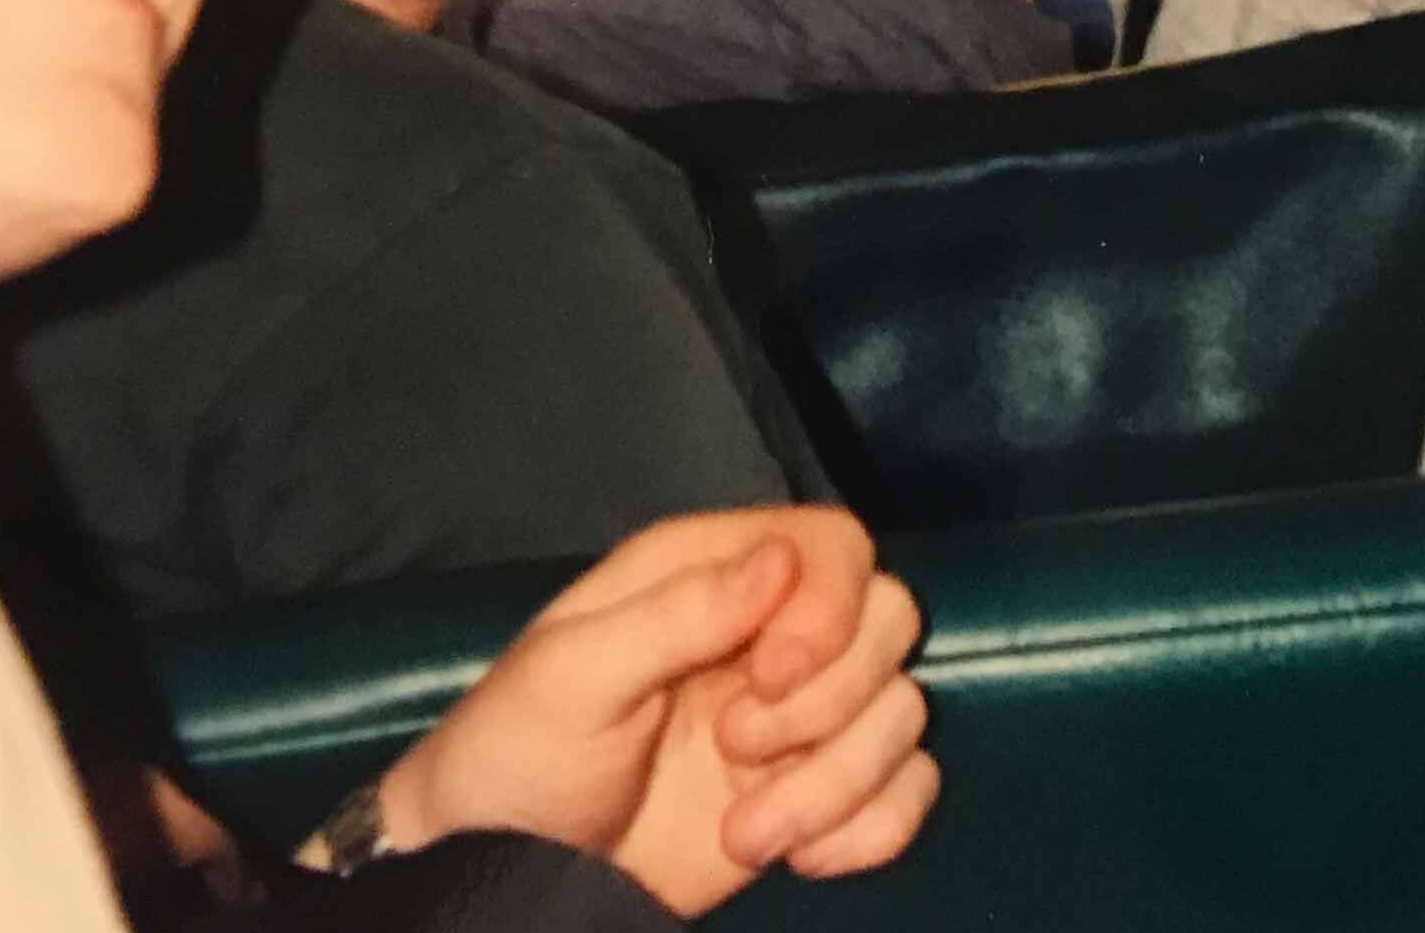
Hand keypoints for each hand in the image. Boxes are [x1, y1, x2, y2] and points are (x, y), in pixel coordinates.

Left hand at [365, 507, 938, 912]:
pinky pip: (910, 789)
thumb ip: (675, 612)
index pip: (834, 544)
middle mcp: (769, 635)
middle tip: (733, 749)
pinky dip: (872, 830)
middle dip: (829, 704)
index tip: (772, 676)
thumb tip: (780, 558)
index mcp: (706, 576)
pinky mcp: (820, 793)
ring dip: (834, 787)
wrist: (514, 880)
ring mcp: (802, 718)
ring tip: (743, 835)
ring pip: (902, 714)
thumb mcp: (571, 675)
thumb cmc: (518, 759)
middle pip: (890, 621)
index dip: (829, 606)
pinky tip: (799, 858)